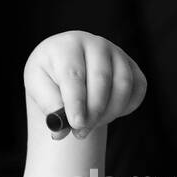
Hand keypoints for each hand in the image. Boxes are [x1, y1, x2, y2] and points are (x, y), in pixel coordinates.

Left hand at [24, 31, 146, 139]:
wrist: (66, 66)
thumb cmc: (50, 77)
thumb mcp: (39, 88)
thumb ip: (49, 106)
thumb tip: (60, 129)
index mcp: (67, 45)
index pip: (74, 73)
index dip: (76, 100)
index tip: (76, 123)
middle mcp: (96, 45)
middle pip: (101, 79)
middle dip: (93, 111)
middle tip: (80, 132)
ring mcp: (117, 54)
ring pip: (122, 86)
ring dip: (108, 113)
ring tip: (89, 125)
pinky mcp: (133, 67)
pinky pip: (137, 91)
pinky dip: (124, 109)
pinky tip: (105, 115)